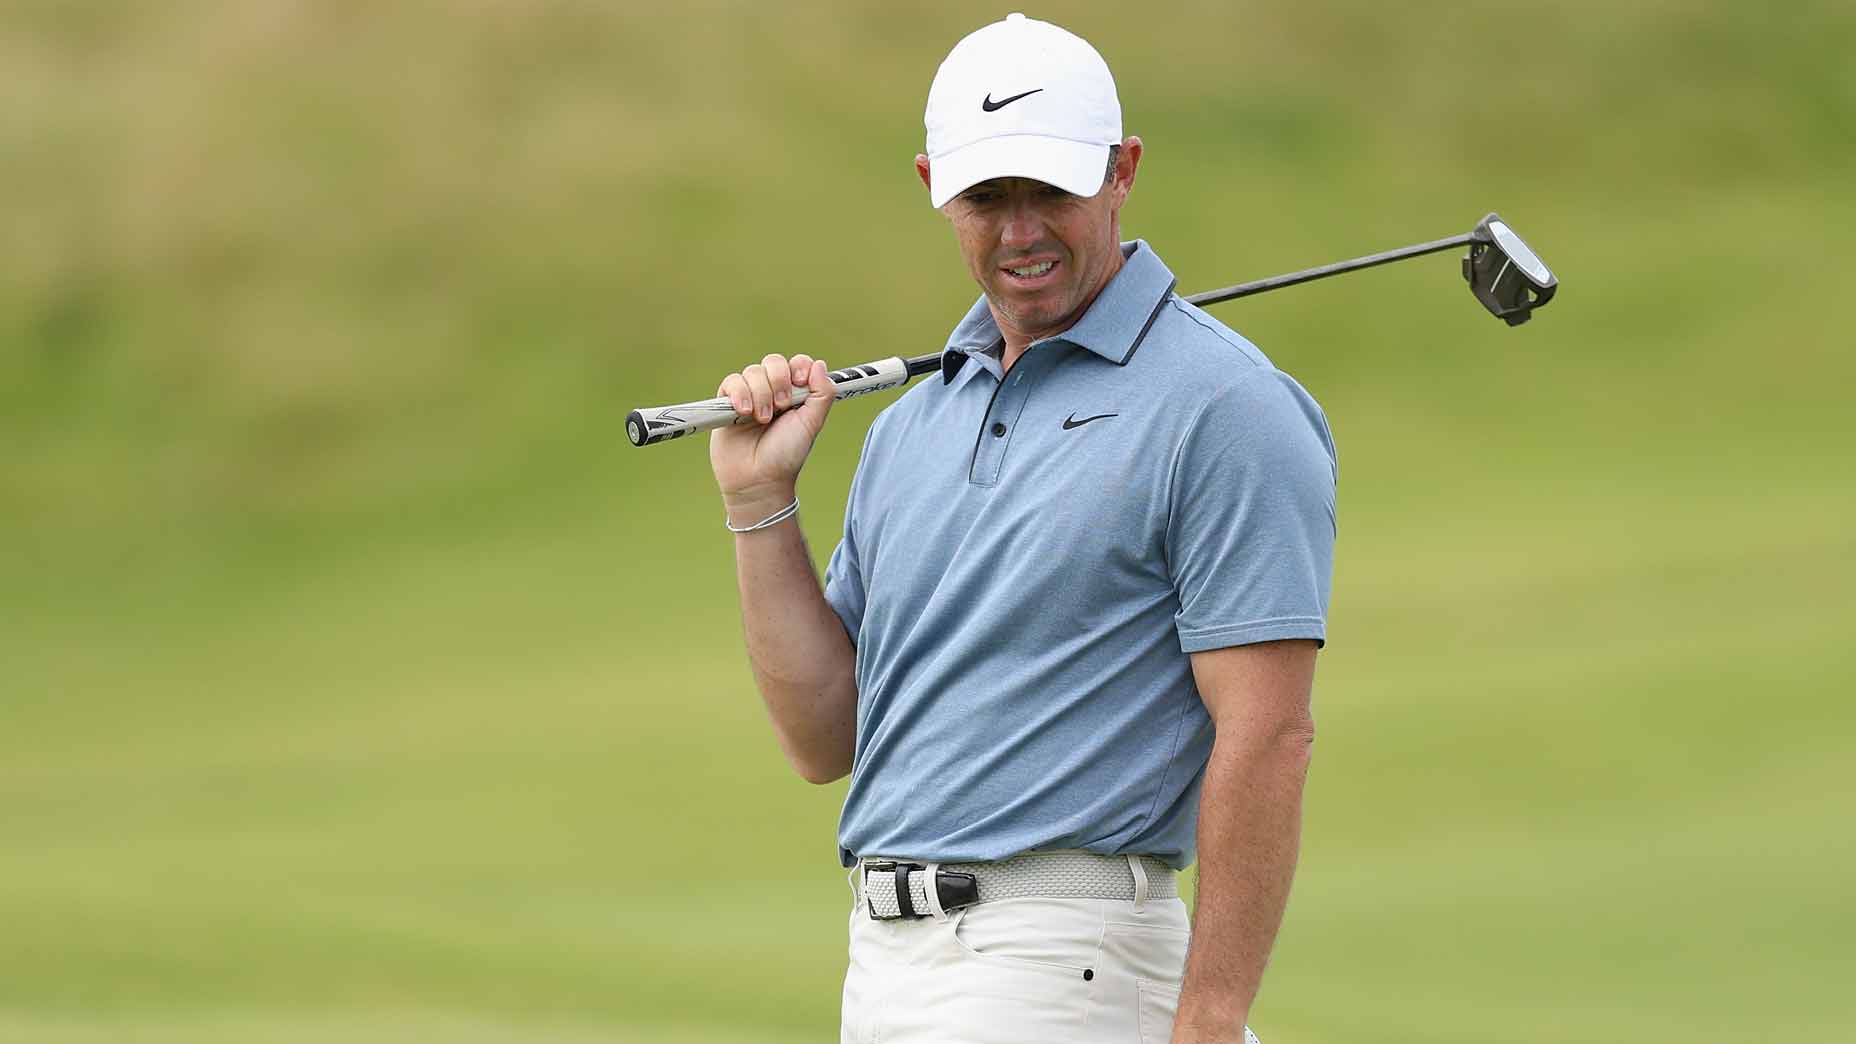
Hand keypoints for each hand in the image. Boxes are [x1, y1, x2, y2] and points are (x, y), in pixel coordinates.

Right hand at [709, 353, 836, 522]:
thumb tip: (819, 364)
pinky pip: (731, 382)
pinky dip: (739, 393)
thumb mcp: (811, 424)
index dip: (798, 368)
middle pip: (773, 361)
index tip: (800, 384)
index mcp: (795, 393)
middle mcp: (772, 390)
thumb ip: (822, 394)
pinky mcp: (727, 403)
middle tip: (781, 407)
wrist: (759, 479)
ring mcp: (750, 395)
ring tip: (762, 419)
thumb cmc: (787, 455)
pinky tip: (744, 412)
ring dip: (760, 394)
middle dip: (779, 381)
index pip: (797, 363)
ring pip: (753, 371)